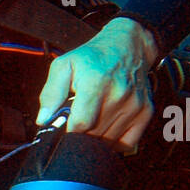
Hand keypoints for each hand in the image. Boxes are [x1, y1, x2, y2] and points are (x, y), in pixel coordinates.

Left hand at [36, 17, 158, 150]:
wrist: (129, 45)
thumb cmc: (92, 57)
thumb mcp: (64, 65)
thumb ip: (51, 93)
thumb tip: (43, 120)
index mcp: (96, 83)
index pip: (80, 125)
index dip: (67, 131)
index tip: (64, 126)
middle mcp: (118, 95)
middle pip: (93, 136)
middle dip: (80, 135)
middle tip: (76, 121)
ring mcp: (134, 105)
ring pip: (109, 142)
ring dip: (96, 139)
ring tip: (91, 120)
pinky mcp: (145, 112)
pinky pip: (127, 144)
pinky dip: (114, 143)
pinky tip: (106, 128)